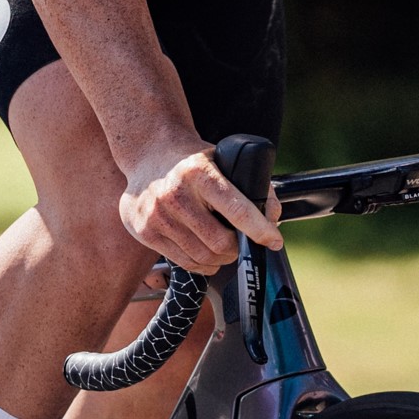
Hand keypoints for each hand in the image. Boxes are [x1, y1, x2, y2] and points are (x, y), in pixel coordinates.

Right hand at [118, 135, 283, 273]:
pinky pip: (183, 262)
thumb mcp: (224, 160)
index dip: (260, 230)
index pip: (237, 210)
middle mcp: (176, 194)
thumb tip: (273, 217)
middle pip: (220, 242)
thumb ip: (253, 185)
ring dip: (221, 258)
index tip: (274, 241)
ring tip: (224, 249)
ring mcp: (157, 214)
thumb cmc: (192, 160)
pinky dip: (201, 264)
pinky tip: (205, 253)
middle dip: (238, 248)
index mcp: (199, 172)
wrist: (150, 154)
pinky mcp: (144, 231)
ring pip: (202, 256)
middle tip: (242, 243)